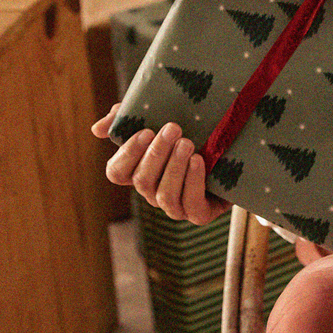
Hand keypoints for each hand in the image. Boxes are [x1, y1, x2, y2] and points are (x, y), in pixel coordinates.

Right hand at [91, 103, 228, 224]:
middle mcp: (153, 191)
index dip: (127, 154)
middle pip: (142, 181)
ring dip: (174, 168)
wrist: (235, 152)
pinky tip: (198, 161)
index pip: (117, 172)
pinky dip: (192, 182)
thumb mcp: (161, 118)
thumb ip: (127, 118)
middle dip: (157, 154)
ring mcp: (175, 206)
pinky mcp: (199, 214)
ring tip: (188, 143)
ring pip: (164, 195)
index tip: (145, 131)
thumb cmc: (192, 131)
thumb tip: (98, 130)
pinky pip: (190, 205)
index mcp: (139, 171)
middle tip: (174, 128)